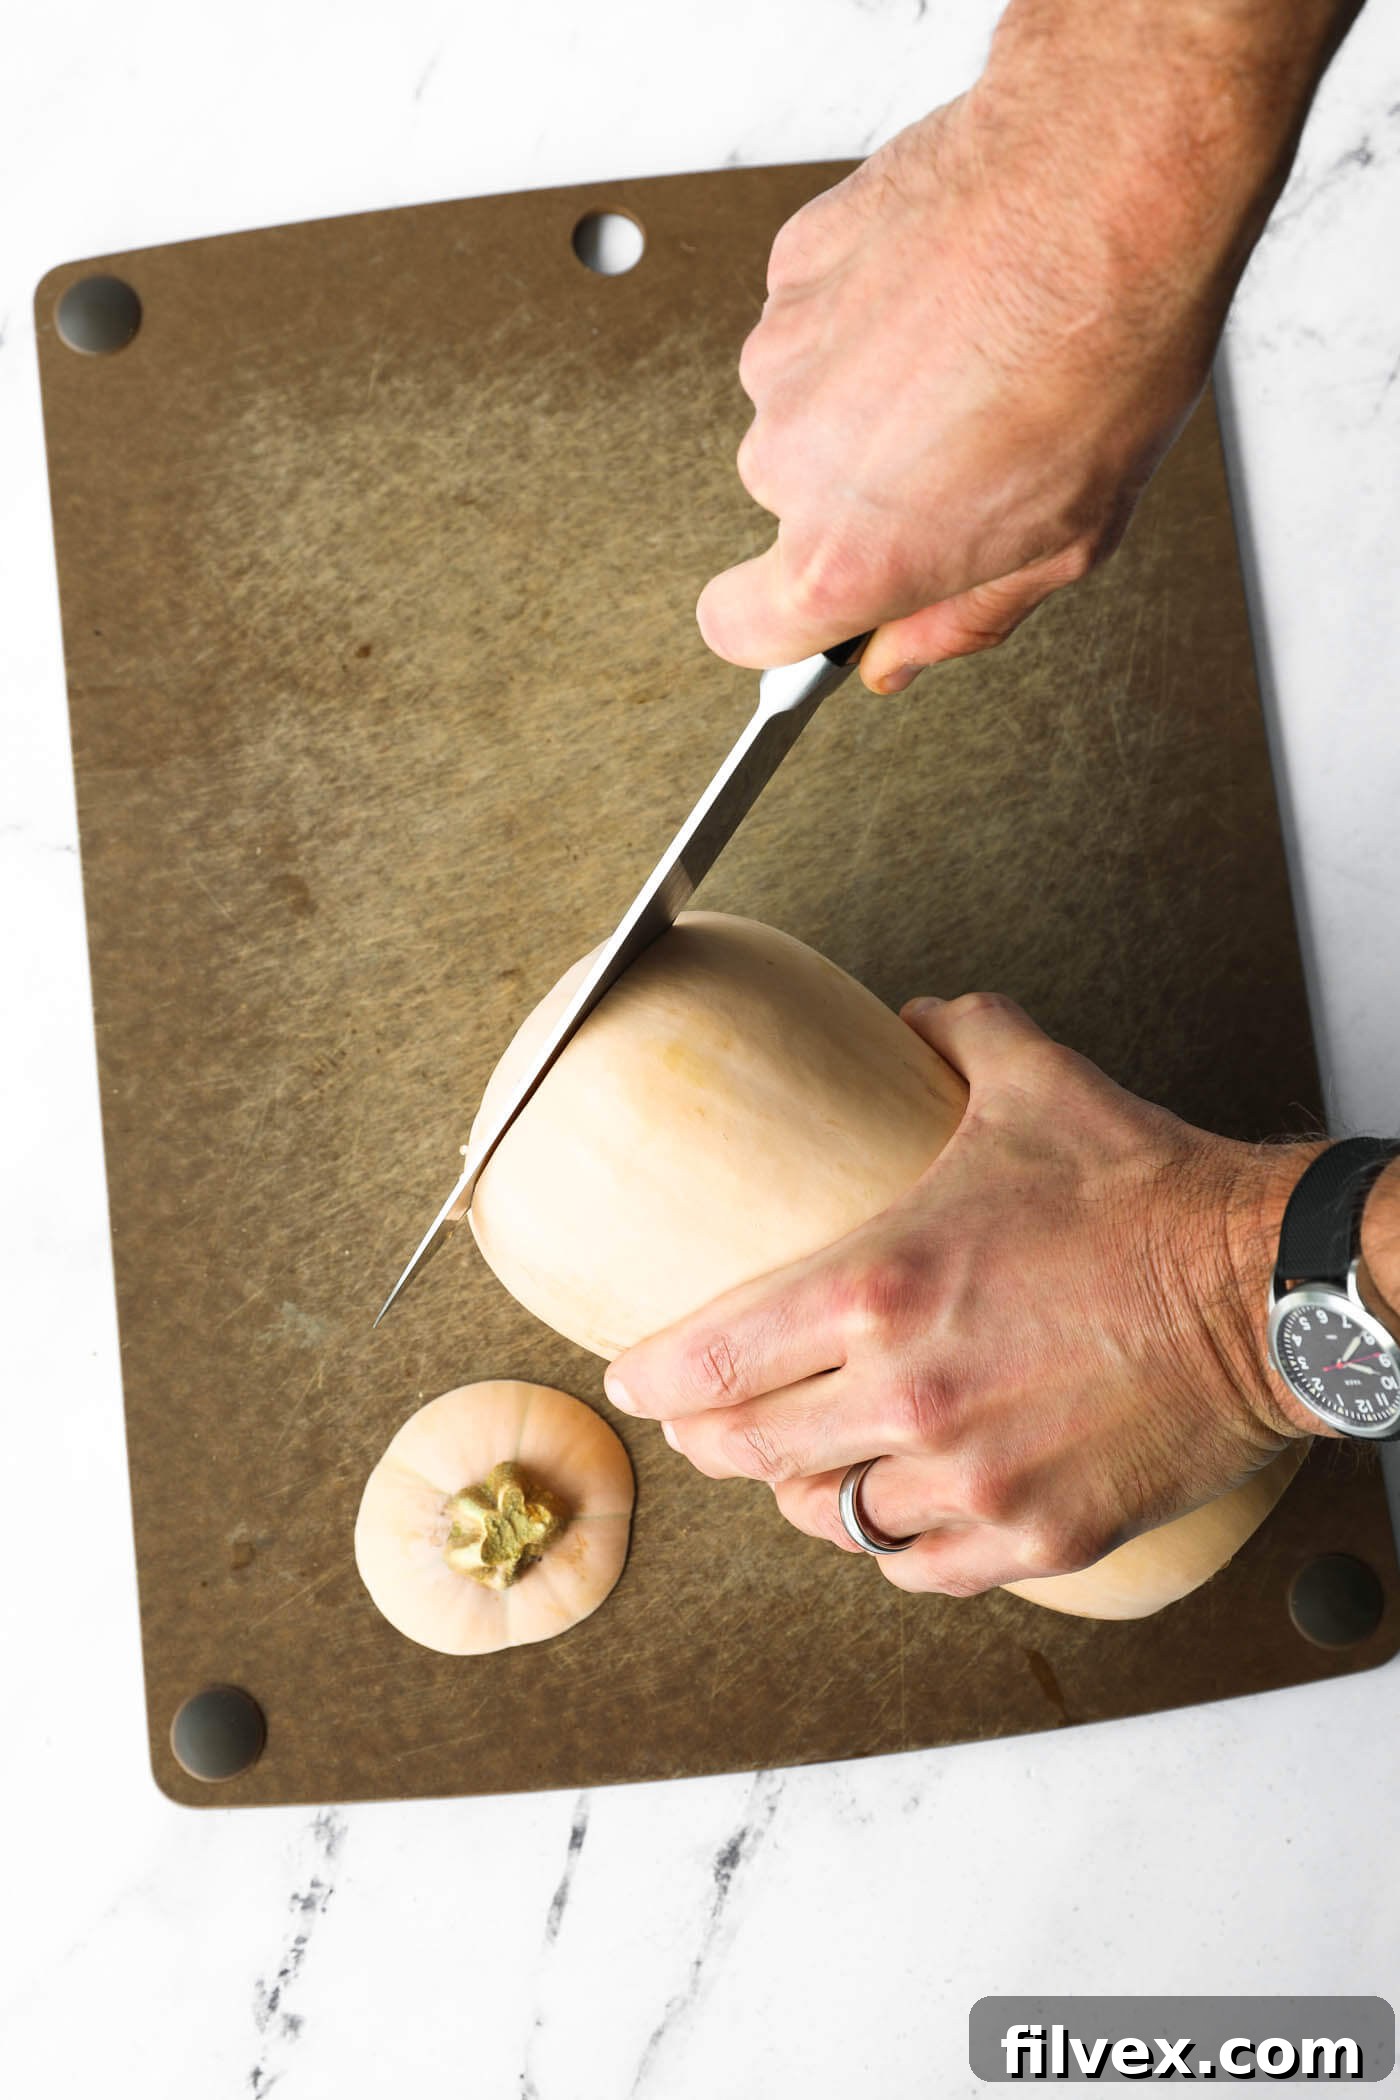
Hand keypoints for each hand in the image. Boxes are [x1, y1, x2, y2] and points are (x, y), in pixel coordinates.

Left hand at [604, 993, 1320, 1596]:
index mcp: (879, 1290)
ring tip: (802, 1467)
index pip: (713, 1361)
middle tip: (704, 1424)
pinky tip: (893, 1518)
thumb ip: (958, 1038)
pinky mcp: (1035, 1536)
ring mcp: (972, 1479)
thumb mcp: (1036, 1086)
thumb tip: (918, 1015)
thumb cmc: (1149, 1195)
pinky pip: (920, 1569)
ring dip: (801, 1493)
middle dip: (710, 1441)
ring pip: (830, 1520)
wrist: (1267, 1289)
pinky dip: (893, 1547)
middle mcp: (908, 1397)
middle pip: (750, 1453)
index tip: (631, 1379)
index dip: (653, 1380)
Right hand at [701, 0, 1354, 691]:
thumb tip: (895, 656)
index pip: (738, 628)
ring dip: (871, 395)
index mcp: (846, 554)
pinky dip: (870, 316)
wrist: (1106, 180)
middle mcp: (789, 461)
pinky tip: (951, 296)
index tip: (813, 613)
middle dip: (865, 489)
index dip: (777, 626)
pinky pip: (818, 320)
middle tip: (969, 447)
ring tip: (975, 358)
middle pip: (795, 505)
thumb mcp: (1066, 541)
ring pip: (807, 406)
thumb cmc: (1101, 354)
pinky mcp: (792, 267)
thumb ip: (960, 617)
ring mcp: (781, 358)